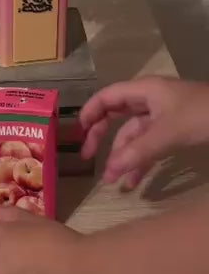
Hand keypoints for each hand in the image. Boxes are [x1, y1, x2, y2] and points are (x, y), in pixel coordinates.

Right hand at [80, 76, 208, 189]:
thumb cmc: (202, 115)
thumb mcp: (168, 132)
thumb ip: (138, 151)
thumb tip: (110, 170)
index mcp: (144, 90)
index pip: (107, 97)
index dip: (90, 113)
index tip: (77, 135)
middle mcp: (150, 100)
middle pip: (117, 117)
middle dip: (103, 138)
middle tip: (90, 159)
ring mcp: (162, 116)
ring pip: (133, 136)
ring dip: (123, 158)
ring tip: (114, 182)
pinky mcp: (174, 131)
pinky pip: (149, 146)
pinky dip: (140, 162)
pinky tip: (134, 182)